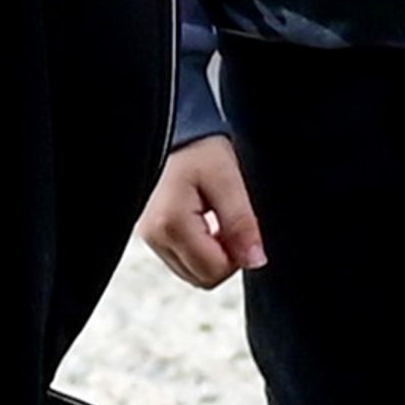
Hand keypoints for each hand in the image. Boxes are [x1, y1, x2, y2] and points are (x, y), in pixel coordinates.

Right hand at [138, 136, 265, 287]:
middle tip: (230, 221)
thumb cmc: (199, 147)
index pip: (213, 272)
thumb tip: (255, 261)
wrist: (175, 126)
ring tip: (214, 217)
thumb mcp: (228, 180)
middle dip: (224, 257)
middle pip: (201, 278)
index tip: (241, 226)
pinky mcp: (151, 235)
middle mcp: (153, 236)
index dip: (237, 256)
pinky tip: (202, 219)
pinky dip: (198, 247)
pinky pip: (182, 259)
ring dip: (211, 253)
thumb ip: (241, 223)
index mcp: (170, 224)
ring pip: (192, 272)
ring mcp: (149, 237)